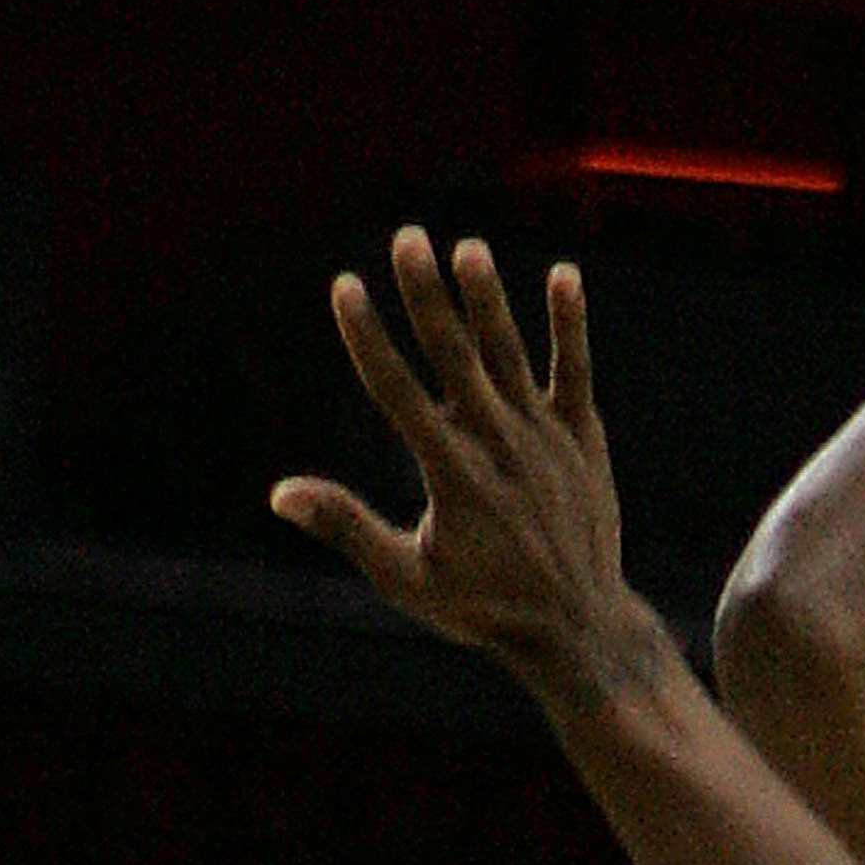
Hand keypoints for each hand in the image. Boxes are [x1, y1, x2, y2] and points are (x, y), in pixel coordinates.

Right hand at [271, 229, 666, 724]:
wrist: (577, 627)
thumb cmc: (485, 607)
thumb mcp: (408, 578)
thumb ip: (348, 527)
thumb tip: (280, 493)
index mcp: (451, 474)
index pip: (396, 390)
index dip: (367, 335)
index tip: (344, 285)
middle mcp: (498, 445)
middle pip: (454, 355)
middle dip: (427, 294)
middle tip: (407, 237)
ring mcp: (545, 438)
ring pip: (511, 354)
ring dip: (489, 299)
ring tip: (468, 247)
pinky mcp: (583, 438)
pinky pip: (575, 370)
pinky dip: (569, 324)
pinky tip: (563, 274)